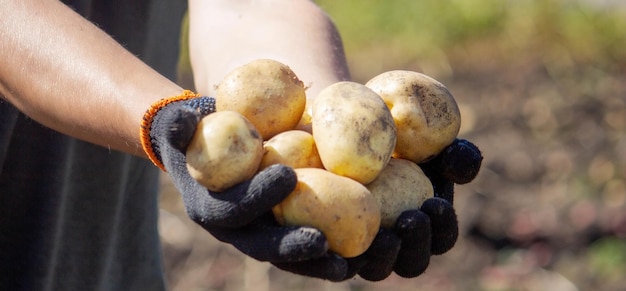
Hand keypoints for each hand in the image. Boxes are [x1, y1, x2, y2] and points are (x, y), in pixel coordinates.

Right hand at [143, 95, 348, 280]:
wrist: (207, 153)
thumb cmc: (199, 135)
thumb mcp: (182, 126)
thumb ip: (178, 126)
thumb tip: (180, 120)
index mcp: (210, 209)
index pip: (233, 209)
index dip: (257, 196)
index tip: (288, 175)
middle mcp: (236, 231)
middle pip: (264, 246)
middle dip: (291, 247)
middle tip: (322, 241)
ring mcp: (260, 235)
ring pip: (289, 257)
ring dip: (318, 263)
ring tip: (350, 263)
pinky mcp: (282, 232)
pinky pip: (307, 247)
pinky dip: (332, 252)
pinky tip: (364, 249)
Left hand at [336, 139, 482, 280]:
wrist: (341, 140)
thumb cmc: (393, 142)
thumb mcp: (427, 142)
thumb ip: (452, 153)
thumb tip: (457, 167)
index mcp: (425, 226)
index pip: (442, 239)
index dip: (443, 226)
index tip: (434, 202)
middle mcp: (396, 246)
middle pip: (412, 263)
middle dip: (416, 244)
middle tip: (411, 217)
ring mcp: (363, 253)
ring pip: (376, 269)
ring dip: (383, 256)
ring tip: (384, 236)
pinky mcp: (330, 252)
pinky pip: (331, 265)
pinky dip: (332, 260)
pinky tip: (330, 240)